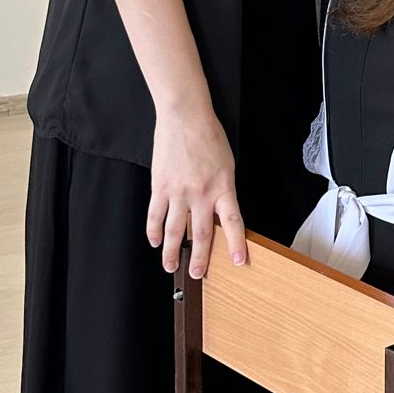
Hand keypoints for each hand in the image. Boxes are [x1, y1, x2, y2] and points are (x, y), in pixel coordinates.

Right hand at [147, 104, 246, 277]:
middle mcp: (202, 193)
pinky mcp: (160, 187)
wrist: (186, 117)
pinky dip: (154, 232)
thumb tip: (219, 215)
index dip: (237, 244)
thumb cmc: (210, 138)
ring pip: (175, 231)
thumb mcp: (227, 165)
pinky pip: (155, 216)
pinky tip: (155, 241)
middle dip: (200, 258)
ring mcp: (179, 192)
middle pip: (202, 233)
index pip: (233, 221)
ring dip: (172, 252)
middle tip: (198, 274)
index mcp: (223, 186)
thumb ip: (223, 191)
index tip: (239, 262)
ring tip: (170, 266)